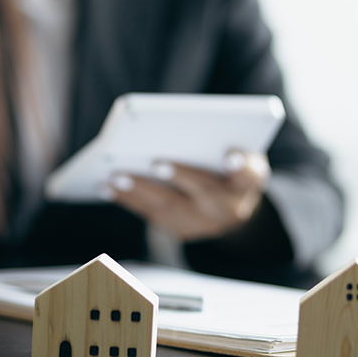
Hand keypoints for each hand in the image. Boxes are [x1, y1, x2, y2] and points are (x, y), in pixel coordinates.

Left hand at [107, 150, 270, 241]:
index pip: (249, 174)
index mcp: (247, 181)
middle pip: (204, 191)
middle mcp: (229, 207)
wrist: (231, 207)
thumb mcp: (237, 152)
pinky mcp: (180, 230)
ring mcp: (204, 224)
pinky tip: (107, 186)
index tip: (231, 157)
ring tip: (117, 174)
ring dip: (141, 190)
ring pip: (170, 207)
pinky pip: (151, 214)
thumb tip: (181, 126)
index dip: (241, 166)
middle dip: (179, 176)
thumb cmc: (228, 167)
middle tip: (155, 162)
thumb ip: (222, 141)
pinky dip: (128, 199)